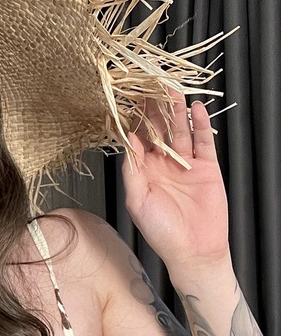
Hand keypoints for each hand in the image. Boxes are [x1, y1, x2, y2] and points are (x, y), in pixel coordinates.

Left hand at [120, 88, 230, 272]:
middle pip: (159, 130)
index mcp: (144, 171)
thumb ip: (133, 170)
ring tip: (172, 91)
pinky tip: (196, 109)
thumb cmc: (161, 231)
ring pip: (180, 131)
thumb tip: (127, 141)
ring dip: (176, 111)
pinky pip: (203, 141)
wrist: (194, 250)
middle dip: (155, 109)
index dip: (134, 121)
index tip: (128, 101)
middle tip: (151, 86)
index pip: (138, 139)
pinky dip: (201, 125)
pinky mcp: (207, 167)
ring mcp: (186, 163)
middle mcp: (164, 164)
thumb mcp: (137, 200)